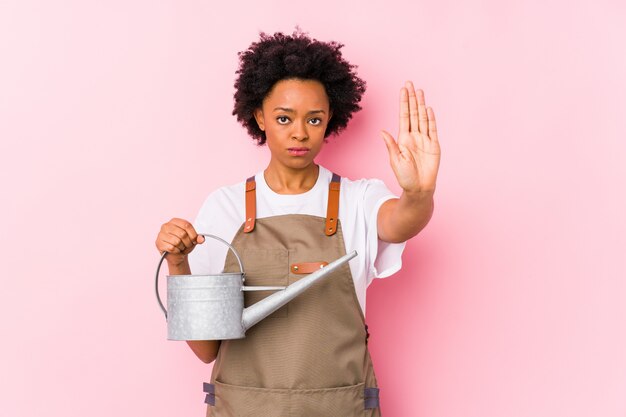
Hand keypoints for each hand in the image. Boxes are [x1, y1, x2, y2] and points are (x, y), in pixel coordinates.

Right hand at [155, 218, 204, 265]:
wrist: (176, 255)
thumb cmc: (183, 244)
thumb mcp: (192, 239)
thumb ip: (197, 238)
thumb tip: (201, 239)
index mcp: (175, 221)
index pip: (187, 225)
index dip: (193, 234)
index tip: (195, 240)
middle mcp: (166, 226)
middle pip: (182, 234)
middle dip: (188, 242)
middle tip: (187, 245)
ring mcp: (161, 234)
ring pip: (177, 242)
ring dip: (182, 247)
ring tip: (181, 247)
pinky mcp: (158, 243)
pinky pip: (171, 248)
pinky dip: (176, 251)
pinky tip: (175, 250)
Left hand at [381, 81, 440, 195]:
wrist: (419, 188)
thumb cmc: (405, 177)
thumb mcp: (395, 161)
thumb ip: (391, 146)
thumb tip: (382, 132)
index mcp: (403, 138)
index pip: (404, 116)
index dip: (403, 102)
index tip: (403, 89)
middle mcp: (414, 136)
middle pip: (413, 113)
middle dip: (412, 98)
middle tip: (410, 83)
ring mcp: (425, 140)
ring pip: (423, 118)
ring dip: (421, 105)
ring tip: (420, 91)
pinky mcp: (434, 146)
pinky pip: (433, 130)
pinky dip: (431, 119)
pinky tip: (428, 109)